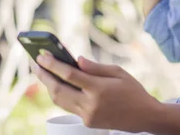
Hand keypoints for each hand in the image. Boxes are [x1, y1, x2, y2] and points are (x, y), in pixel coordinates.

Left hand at [33, 53, 160, 132]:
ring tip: (42, 72)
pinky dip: (61, 95)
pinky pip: (69, 107)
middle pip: (58, 90)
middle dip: (44, 76)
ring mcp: (88, 116)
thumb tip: (77, 59)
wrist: (145, 117)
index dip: (52, 65)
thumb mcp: (118, 73)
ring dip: (48, 86)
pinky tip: (57, 84)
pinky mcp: (87, 122)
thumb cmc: (133, 91)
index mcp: (99, 89)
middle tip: (35, 63)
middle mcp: (91, 105)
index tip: (41, 56)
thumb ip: (95, 67)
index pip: (69, 75)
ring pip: (60, 101)